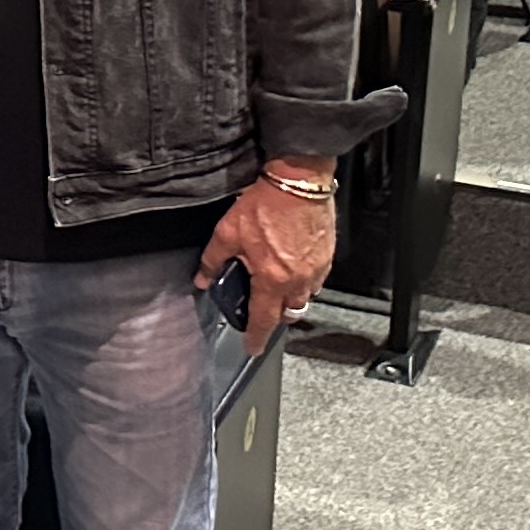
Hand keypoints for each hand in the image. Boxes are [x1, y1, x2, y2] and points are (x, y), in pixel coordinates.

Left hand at [203, 169, 336, 348]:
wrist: (298, 182)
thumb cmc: (265, 204)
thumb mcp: (228, 231)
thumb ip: (213, 260)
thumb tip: (202, 280)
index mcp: (271, 279)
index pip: (264, 319)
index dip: (256, 336)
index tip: (252, 348)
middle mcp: (297, 280)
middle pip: (289, 313)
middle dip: (276, 318)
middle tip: (263, 313)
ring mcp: (316, 269)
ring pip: (305, 298)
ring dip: (291, 300)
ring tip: (277, 289)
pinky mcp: (327, 256)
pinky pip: (316, 280)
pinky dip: (304, 282)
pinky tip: (293, 270)